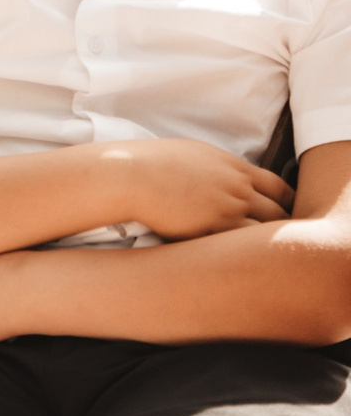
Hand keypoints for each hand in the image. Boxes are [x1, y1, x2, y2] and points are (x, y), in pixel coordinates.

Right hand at [102, 138, 292, 240]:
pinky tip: (238, 262)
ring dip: (264, 245)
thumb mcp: (193, 154)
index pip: (279, 187)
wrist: (129, 175)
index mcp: (234, 167)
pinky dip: (243, 254)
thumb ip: (218, 168)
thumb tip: (224, 177)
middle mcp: (237, 187)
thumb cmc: (151, 163)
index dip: (285, 203)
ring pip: (266, 233)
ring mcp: (227, 208)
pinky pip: (242, 246)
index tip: (282, 215)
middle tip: (276, 243)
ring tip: (260, 259)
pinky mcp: (212, 228)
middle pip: (278, 213)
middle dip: (280, 228)